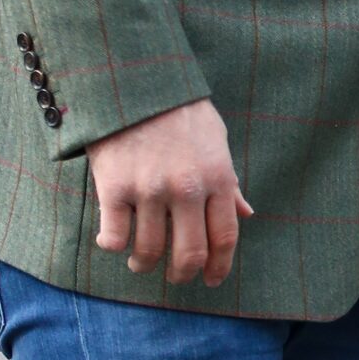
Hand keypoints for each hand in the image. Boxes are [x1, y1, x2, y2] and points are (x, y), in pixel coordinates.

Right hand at [88, 100, 253, 286]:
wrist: (135, 80)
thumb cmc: (179, 111)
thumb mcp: (217, 140)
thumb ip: (230, 181)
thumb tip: (246, 213)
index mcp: (218, 178)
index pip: (225, 237)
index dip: (219, 266)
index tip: (211, 279)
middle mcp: (187, 188)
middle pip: (190, 253)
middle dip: (183, 274)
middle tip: (175, 277)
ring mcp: (150, 189)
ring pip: (149, 250)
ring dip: (144, 264)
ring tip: (140, 262)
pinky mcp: (115, 187)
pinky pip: (114, 236)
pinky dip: (112, 245)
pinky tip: (113, 242)